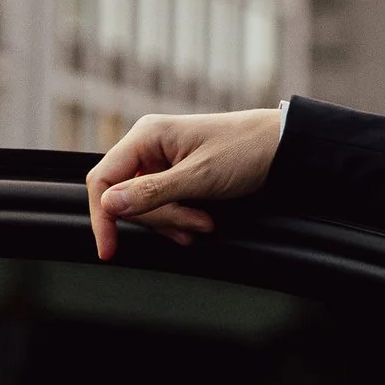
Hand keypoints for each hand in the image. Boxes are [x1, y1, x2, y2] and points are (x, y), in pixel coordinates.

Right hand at [85, 107, 282, 259]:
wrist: (282, 147)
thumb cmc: (244, 151)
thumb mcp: (199, 177)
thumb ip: (153, 193)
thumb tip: (109, 203)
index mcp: (147, 135)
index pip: (103, 179)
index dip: (103, 216)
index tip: (109, 249)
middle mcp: (149, 146)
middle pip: (126, 198)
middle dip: (160, 219)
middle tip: (195, 226)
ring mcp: (161, 162)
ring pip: (146, 206)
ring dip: (174, 221)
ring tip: (205, 224)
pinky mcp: (175, 176)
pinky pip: (162, 205)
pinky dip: (179, 220)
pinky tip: (200, 225)